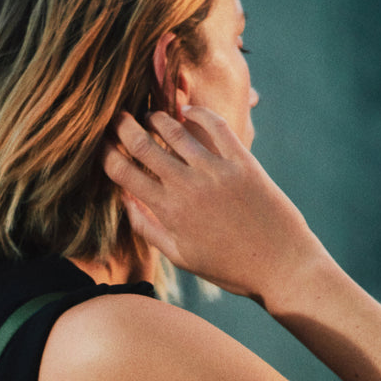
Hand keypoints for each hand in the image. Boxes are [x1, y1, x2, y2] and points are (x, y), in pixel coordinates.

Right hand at [102, 107, 322, 305]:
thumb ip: (149, 228)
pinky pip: (214, 125)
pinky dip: (197, 113)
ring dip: (157, 119)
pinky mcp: (242, 161)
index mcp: (168, 213)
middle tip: (115, 117)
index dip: (106, 155)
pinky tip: (187, 112)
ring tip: (150, 116)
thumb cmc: (228, 267)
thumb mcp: (181, 257)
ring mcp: (216, 171)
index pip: (124, 174)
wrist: (280, 266)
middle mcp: (187, 187)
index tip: (100, 146)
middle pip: (144, 146)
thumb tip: (125, 202)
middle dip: (123, 128)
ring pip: (175, 130)